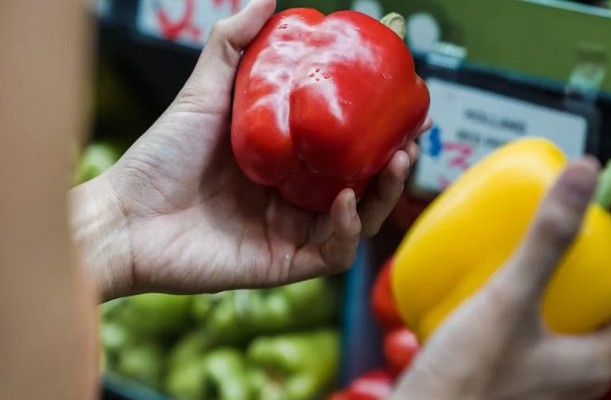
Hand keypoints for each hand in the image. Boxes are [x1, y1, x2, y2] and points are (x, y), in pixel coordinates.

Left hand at [72, 0, 428, 299]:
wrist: (125, 217)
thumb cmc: (162, 156)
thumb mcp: (206, 92)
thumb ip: (233, 44)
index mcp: (288, 161)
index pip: (348, 145)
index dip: (381, 126)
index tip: (405, 96)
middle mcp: (296, 197)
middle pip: (364, 183)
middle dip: (396, 162)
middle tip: (413, 136)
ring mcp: (293, 231)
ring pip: (361, 219)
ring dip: (384, 193)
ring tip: (396, 160)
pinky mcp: (284, 263)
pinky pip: (334, 252)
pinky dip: (347, 228)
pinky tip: (346, 200)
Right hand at [390, 157, 610, 399]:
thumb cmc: (466, 381)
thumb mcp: (510, 299)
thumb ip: (547, 238)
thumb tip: (583, 177)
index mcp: (591, 366)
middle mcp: (569, 382)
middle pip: (597, 320)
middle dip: (583, 276)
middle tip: (562, 241)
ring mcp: (535, 386)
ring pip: (556, 331)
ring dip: (547, 294)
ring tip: (521, 259)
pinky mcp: (502, 385)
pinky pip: (522, 342)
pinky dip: (513, 313)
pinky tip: (481, 296)